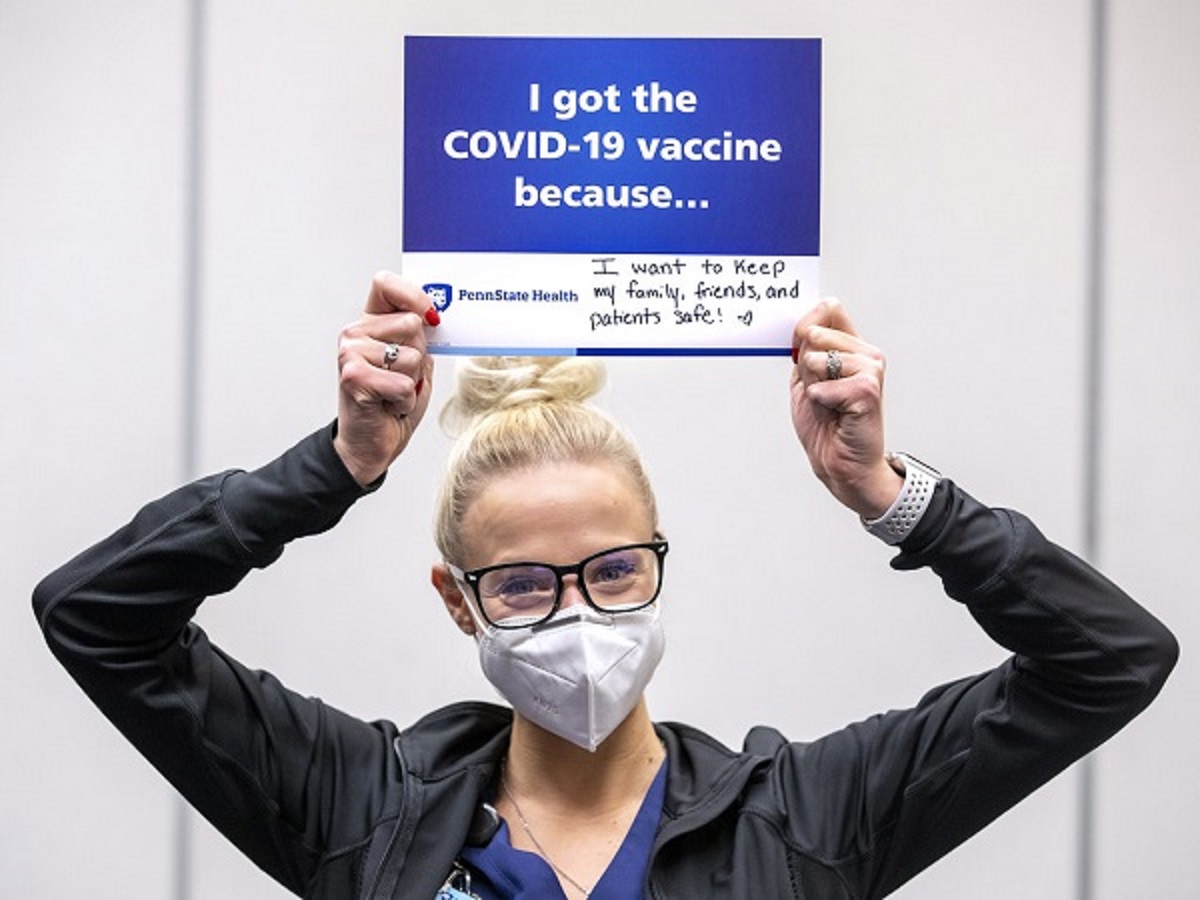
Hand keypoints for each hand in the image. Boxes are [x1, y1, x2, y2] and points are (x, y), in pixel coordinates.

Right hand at [334, 272, 438, 485]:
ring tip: (393, 393)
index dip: (413, 295)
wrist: (370, 444)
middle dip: (419, 357)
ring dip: (412, 383)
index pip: (385, 284)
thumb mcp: (415, 363)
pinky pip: (404, 384)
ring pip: (412, 357)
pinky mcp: (354, 377)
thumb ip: (420, 337)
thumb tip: (434, 316)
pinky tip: (388, 406)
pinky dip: (405, 401)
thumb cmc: (392, 403)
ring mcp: (350, 353)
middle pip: (411, 324)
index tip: (430, 316)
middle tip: (400, 378)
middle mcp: (354, 333)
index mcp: (369, 323)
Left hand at [789, 299, 901, 518]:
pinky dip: (820, 402)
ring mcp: (871, 369)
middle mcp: (866, 354)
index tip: (801, 351)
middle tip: (821, 394)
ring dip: (813, 387)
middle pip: (814, 335)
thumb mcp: (805, 379)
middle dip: (805, 369)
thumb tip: (812, 319)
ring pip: (817, 359)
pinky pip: (822, 385)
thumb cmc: (826, 425)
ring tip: (829, 404)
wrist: (840, 462)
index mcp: (852, 348)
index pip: (828, 312)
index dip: (805, 329)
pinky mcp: (868, 389)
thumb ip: (807, 347)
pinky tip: (836, 413)